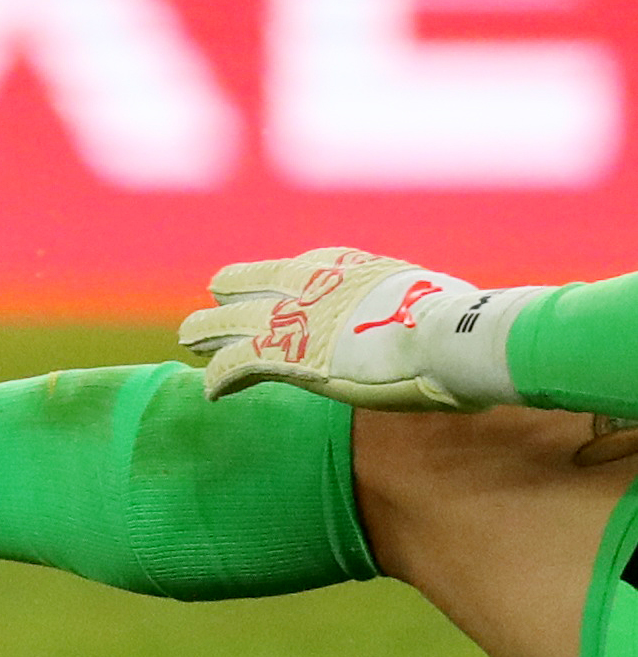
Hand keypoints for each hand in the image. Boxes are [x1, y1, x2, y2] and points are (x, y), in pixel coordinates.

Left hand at [177, 246, 490, 410]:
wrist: (453, 338)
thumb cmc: (466, 327)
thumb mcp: (441, 304)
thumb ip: (422, 313)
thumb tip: (457, 328)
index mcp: (351, 267)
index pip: (303, 266)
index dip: (281, 278)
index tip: (271, 284)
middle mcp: (313, 283)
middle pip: (253, 284)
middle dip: (233, 297)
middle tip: (215, 302)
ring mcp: (294, 317)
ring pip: (229, 321)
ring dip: (208, 331)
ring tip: (190, 340)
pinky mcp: (285, 353)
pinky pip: (236, 364)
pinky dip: (221, 377)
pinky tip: (210, 390)